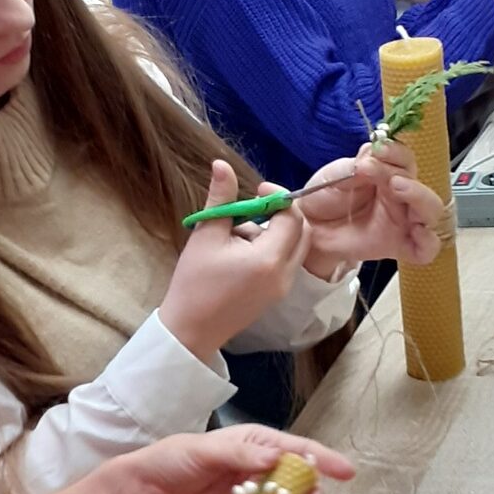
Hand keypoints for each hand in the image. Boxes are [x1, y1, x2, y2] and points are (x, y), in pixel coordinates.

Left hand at [116, 423, 355, 493]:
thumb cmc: (172, 460)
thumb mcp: (204, 451)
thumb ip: (239, 455)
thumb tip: (276, 456)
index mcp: (250, 444)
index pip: (293, 447)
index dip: (321, 458)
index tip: (345, 470)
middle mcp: (255, 468)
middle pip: (294, 477)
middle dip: (311, 488)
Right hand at [160, 161, 310, 363]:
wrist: (191, 330)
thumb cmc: (194, 282)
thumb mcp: (206, 235)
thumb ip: (220, 198)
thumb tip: (221, 164)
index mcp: (268, 259)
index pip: (292, 217)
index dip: (278, 197)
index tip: (256, 190)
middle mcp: (285, 274)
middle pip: (303, 231)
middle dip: (282, 213)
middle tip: (253, 207)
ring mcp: (284, 287)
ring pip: (296, 246)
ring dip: (277, 231)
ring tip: (240, 232)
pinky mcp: (278, 294)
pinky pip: (287, 261)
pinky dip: (273, 248)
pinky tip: (242, 251)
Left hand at [296, 142, 443, 275]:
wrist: (309, 227)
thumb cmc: (324, 197)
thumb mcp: (335, 175)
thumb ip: (355, 167)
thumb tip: (372, 155)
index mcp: (388, 174)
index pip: (405, 159)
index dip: (396, 152)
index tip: (378, 149)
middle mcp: (400, 195)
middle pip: (421, 182)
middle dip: (406, 175)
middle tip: (383, 174)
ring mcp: (403, 221)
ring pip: (431, 210)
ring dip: (420, 196)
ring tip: (397, 187)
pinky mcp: (400, 245)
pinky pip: (426, 248)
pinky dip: (428, 241)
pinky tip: (418, 231)